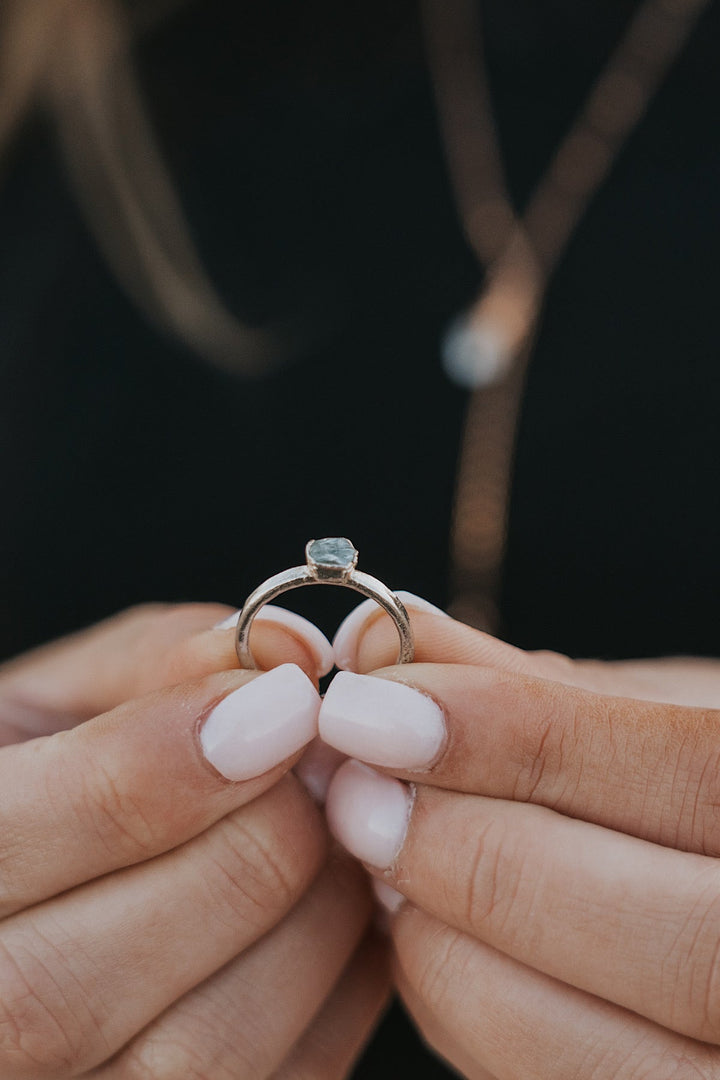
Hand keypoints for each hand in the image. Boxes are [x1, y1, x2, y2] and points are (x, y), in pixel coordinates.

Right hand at [0, 603, 388, 1077]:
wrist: (18, 913)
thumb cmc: (22, 790)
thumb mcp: (40, 707)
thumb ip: (148, 666)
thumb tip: (285, 649)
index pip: (7, 845)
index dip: (157, 768)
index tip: (280, 700)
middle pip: (105, 969)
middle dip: (256, 842)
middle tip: (314, 762)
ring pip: (198, 1056)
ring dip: (309, 916)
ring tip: (323, 826)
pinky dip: (335, 984)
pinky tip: (328, 899)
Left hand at [320, 595, 719, 1077]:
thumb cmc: (704, 788)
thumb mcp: (661, 719)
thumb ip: (534, 686)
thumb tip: (379, 642)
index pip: (694, 781)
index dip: (525, 740)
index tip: (382, 703)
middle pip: (655, 935)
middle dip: (470, 852)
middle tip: (359, 787)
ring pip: (580, 1040)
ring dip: (442, 936)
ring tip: (383, 850)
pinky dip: (453, 999)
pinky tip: (430, 921)